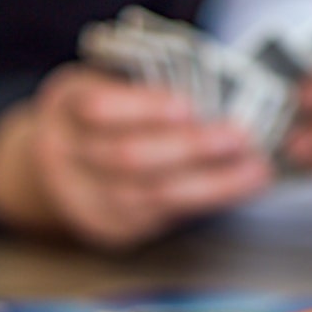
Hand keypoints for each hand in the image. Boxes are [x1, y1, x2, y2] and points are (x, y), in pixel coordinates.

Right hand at [0, 64, 271, 248]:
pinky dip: (208, 198)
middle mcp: (63, 153)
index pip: (97, 106)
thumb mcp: (110, 84)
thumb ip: (149, 84)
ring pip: (151, 194)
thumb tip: (220, 90)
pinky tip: (239, 185)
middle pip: (128, 157)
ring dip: (210, 181)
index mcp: (64, 103)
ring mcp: (83, 197)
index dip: (145, 108)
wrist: (58, 167)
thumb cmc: (104, 115)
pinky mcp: (109, 227)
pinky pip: (163, 214)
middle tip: (238, 136)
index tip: (189, 106)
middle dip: (189, 147)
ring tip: (252, 167)